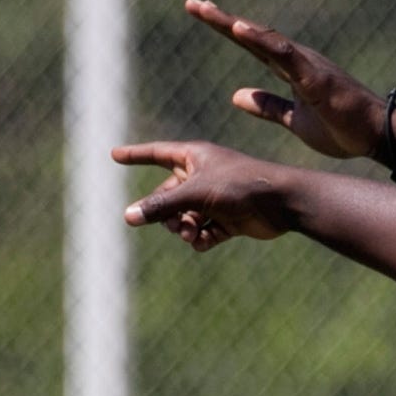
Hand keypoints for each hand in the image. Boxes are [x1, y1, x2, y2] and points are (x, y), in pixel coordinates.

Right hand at [112, 139, 301, 250]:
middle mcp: (202, 175)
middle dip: (166, 214)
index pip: (156, 153)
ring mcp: (214, 198)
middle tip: (178, 225)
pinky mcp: (227, 219)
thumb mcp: (195, 194)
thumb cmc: (240, 186)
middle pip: (167, 196)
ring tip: (192, 235)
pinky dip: (201, 239)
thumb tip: (129, 216)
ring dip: (183, 229)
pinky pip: (202, 231)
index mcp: (194, 157)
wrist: (281, 203)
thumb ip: (161, 206)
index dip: (136, 155)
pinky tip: (205, 242)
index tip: (114, 155)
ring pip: (183, 217)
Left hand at [179, 0, 395, 163]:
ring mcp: (306, 65)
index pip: (253, 46)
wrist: (377, 136)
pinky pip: (283, 54)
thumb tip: (236, 95)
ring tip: (206, 10)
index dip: (227, 30)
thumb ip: (267, 106)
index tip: (202, 14)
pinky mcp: (314, 76)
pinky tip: (238, 28)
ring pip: (264, 38)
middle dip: (221, 20)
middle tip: (192, 4)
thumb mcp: (294, 120)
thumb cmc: (343, 128)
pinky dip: (260, 40)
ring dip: (233, 24)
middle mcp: (296, 60)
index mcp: (291, 70)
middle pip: (253, 35)